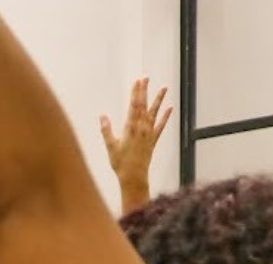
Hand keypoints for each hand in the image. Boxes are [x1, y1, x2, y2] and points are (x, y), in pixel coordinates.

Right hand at [99, 77, 171, 191]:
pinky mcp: (153, 140)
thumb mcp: (110, 146)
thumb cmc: (120, 163)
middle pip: (143, 106)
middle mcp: (141, 128)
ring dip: (158, 100)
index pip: (133, 106)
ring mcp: (149, 134)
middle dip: (144, 91)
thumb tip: (103, 116)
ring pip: (154, 113)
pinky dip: (165, 117)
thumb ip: (106, 130)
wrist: (134, 176)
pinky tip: (170, 108)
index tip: (137, 82)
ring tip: (164, 88)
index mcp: (130, 128)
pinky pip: (161, 126)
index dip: (135, 93)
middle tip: (146, 79)